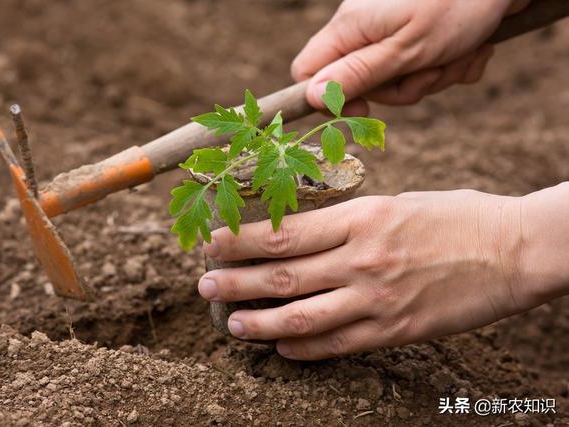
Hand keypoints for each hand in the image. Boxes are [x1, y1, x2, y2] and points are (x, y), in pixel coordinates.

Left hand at [198, 187, 568, 359]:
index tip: (211, 243)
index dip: (240, 240)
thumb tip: (302, 236)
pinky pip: (338, 345)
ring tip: (232, 325)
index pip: (284, 232)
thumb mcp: (395, 204)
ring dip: (260, 323)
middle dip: (236, 283)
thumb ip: (348, 222)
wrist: (514, 250)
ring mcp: (378, 300)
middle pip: (282, 275)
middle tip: (204, 287)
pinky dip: (304, 349)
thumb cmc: (456, 216)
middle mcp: (362, 260)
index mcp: (362, 218)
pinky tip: (282, 347)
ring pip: (302, 317)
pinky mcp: (396, 331)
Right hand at [292, 0, 529, 113]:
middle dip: (402, 88)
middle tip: (430, 69)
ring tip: (460, 51)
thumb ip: (356, 74)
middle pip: (362, 83)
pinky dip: (454, 64)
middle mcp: (366, 27)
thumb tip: (311, 97)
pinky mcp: (422, 31)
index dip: (327, 98)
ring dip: (436, 76)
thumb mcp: (404, 49)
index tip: (364, 107)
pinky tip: (474, 45)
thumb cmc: (457, 3)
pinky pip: (428, 66)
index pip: (307, 71)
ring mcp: (395, 28)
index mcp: (351, 27)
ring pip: (400, 79)